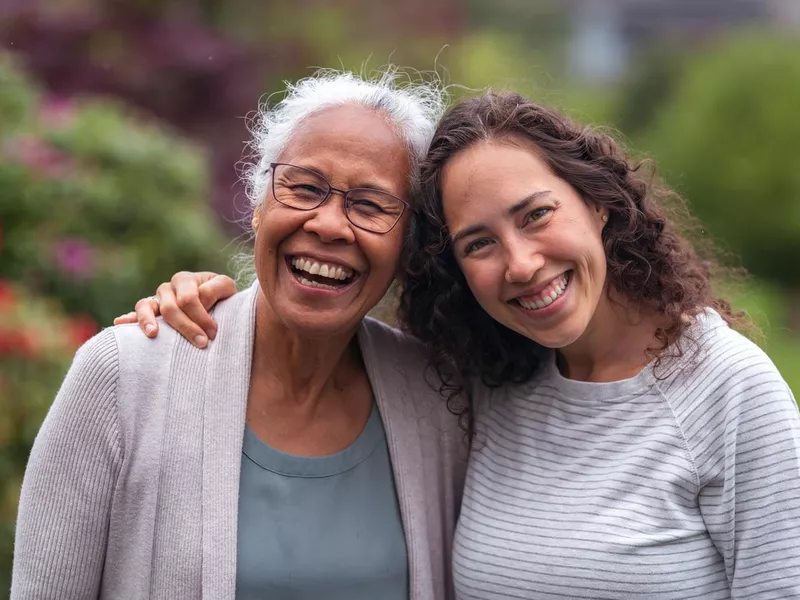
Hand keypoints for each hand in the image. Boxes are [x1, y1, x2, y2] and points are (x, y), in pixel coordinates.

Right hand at [113, 272, 236, 347]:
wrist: (214, 302)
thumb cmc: (221, 297)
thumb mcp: (226, 289)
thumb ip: (217, 289)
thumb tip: (201, 298)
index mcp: (185, 280)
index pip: (189, 299)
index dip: (201, 317)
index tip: (213, 333)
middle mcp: (167, 288)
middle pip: (170, 308)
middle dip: (186, 327)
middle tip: (201, 343)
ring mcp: (155, 300)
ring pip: (145, 307)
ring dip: (148, 320)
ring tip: (153, 334)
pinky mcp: (148, 312)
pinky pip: (135, 313)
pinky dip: (127, 318)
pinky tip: (119, 323)